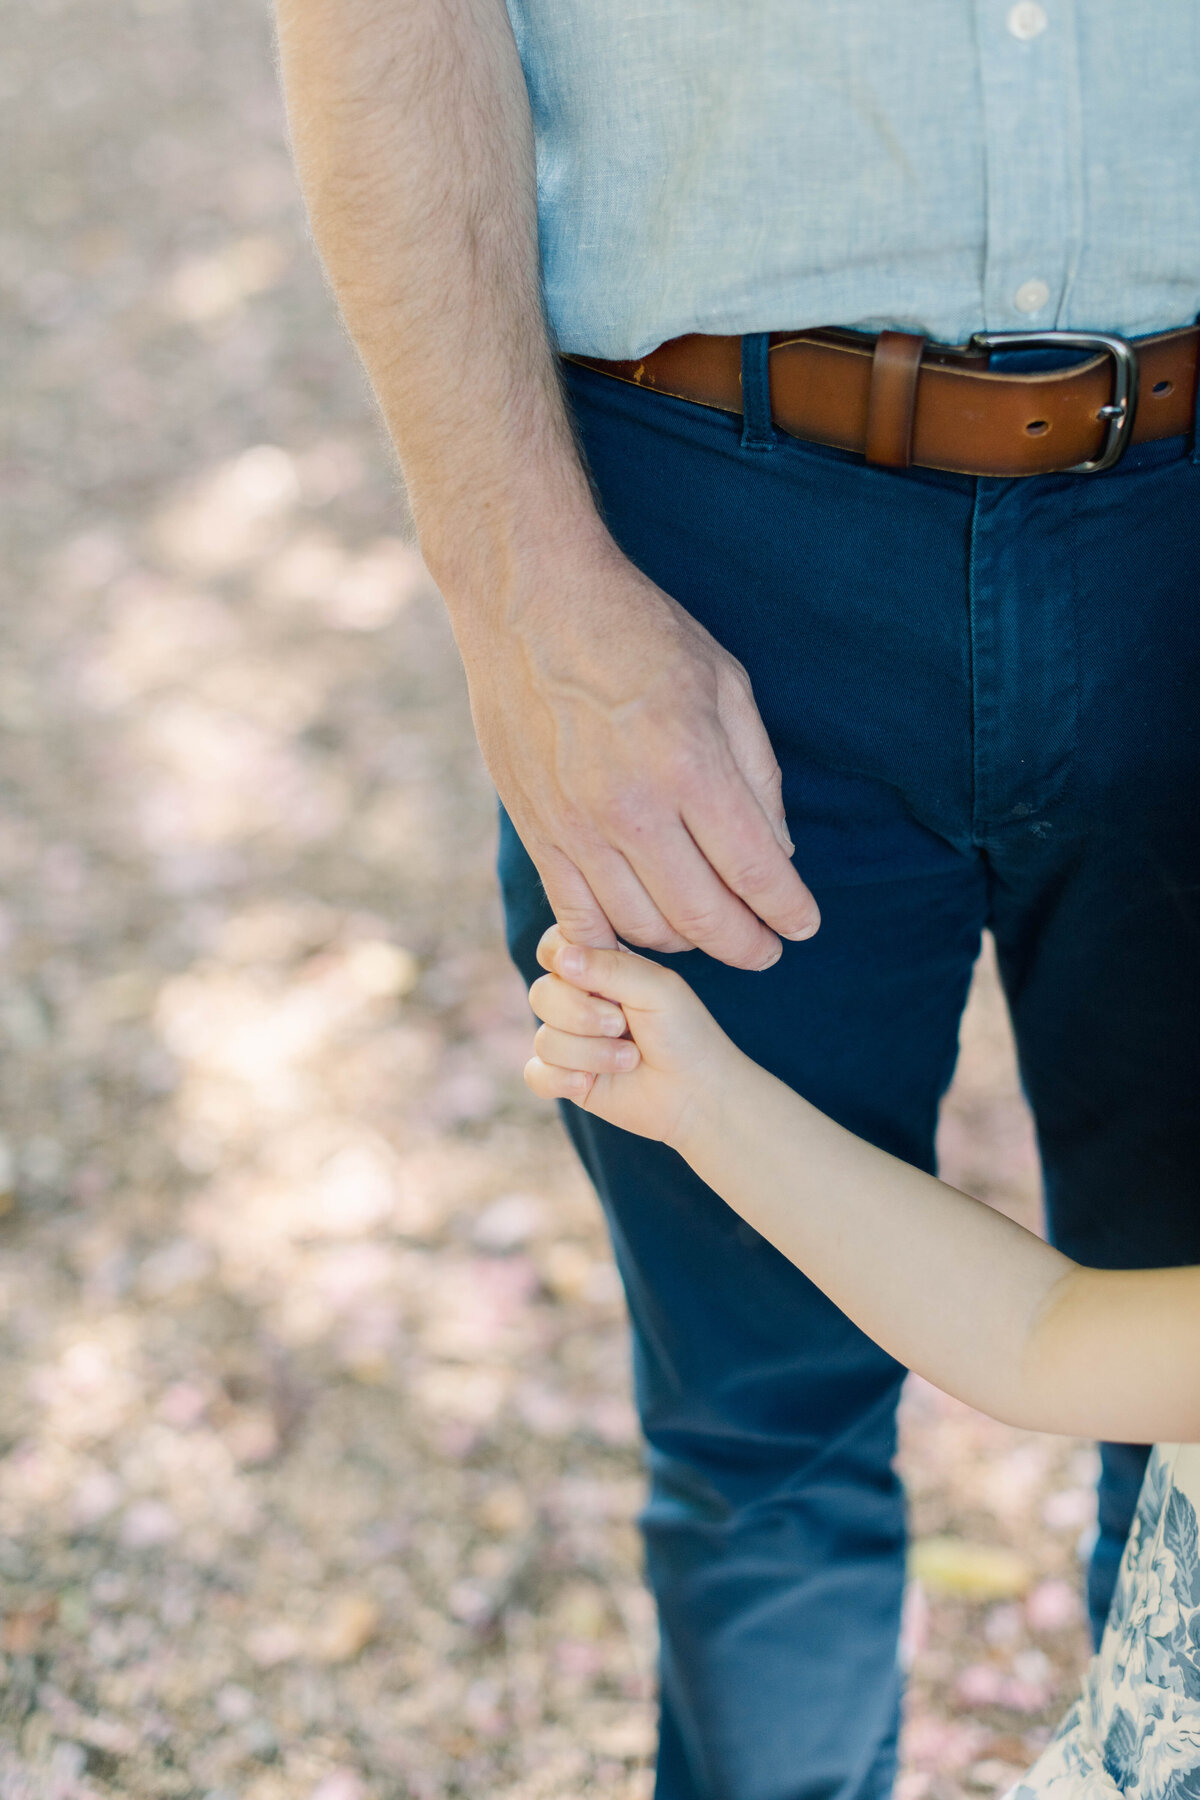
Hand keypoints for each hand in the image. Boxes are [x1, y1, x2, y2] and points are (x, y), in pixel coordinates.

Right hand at [454, 535, 819, 969]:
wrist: (529, 602)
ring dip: (685, 941)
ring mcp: (576, 826)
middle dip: (746, 944)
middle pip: (702, 916)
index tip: (802, 926)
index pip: (754, 872)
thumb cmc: (638, 632)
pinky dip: (615, 939)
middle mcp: (632, 807)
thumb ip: (757, 774)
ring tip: (705, 927)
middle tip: (766, 948)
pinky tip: (640, 927)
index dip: (787, 912)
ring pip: (642, 927)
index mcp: (690, 764)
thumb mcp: (725, 683)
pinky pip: (578, 917)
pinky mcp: (536, 831)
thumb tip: (777, 854)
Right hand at [523, 924, 739, 1146]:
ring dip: (590, 1054)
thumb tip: (561, 959)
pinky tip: (590, 1084)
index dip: (558, 957)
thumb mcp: (657, 989)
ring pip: (544, 1039)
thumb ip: (611, 968)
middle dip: (581, 1015)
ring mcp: (570, 1041)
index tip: (584, 975)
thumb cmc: (684, 1033)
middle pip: (542, 994)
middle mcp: (579, 1001)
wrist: (697, 1094)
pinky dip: (562, 1080)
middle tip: (621, 1025)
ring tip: (630, 1060)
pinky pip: (536, 1075)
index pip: (555, 947)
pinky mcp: (566, 1079)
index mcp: (600, 969)